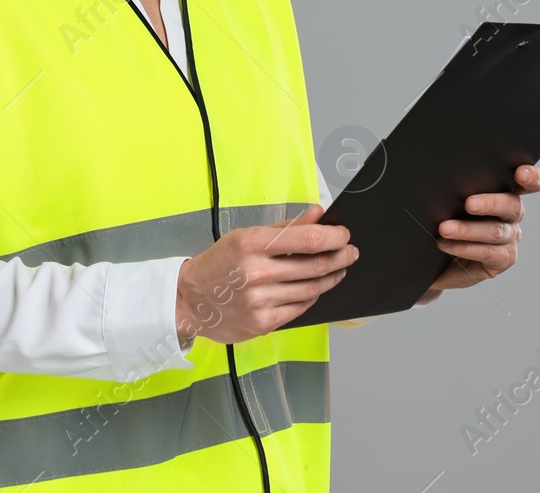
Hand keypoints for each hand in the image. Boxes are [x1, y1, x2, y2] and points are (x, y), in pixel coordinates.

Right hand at [174, 204, 356, 346]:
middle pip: (315, 265)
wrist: (189, 299)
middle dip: (340, 257)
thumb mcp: (245, 236)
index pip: (306, 240)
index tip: (343, 235)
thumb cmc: (218, 264)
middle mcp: (256, 273)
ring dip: (331, 277)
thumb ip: (284, 228)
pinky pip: (300, 308)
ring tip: (338, 269)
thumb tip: (316, 214)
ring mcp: (260, 301)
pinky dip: (312, 296)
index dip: (332, 237)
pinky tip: (315, 288)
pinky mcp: (263, 323)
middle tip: (350, 252)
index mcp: (251, 244)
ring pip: (312, 288)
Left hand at [429, 164, 539, 292]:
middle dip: (491, 203)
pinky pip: (487, 252)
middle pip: (512, 205)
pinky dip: (464, 247)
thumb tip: (445, 180)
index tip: (520, 173)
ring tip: (444, 229)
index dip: (531, 177)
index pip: (528, 182)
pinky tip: (445, 244)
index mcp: (504, 192)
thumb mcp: (451, 202)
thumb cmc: (447, 222)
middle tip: (469, 204)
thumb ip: (458, 191)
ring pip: (495, 231)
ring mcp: (510, 238)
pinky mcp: (503, 259)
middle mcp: (512, 215)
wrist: (440, 260)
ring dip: (467, 229)